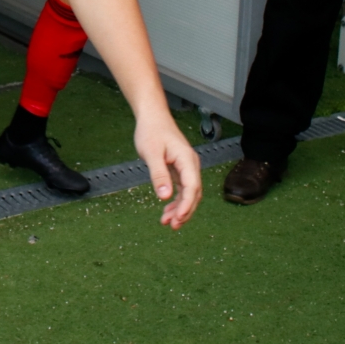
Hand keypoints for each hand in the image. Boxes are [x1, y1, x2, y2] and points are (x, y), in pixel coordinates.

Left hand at [133, 112, 202, 229]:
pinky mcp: (180, 169)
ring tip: (167, 222)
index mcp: (187, 160)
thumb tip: (165, 197)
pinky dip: (176, 201)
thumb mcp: (151, 153)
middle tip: (172, 225)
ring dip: (179, 208)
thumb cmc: (151, 131)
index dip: (186, 205)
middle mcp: (190, 165)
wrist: (152, 117)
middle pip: (193, 193)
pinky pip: (182, 189)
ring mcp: (186, 168)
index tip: (178, 218)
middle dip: (184, 211)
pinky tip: (167, 210)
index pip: (192, 187)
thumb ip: (158, 175)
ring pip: (188, 193)